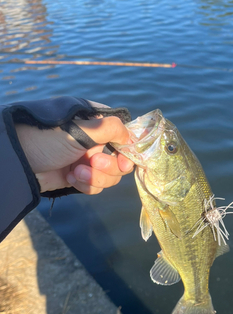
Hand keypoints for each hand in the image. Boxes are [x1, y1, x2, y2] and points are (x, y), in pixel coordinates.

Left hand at [16, 115, 133, 193]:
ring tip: (74, 172)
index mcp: (97, 127)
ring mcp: (88, 161)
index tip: (123, 161)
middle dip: (107, 167)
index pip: (124, 139)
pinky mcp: (80, 177)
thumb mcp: (80, 130)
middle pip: (120, 163)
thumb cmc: (47, 139)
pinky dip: (84, 185)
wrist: (21, 162)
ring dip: (94, 177)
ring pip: (109, 177)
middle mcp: (96, 143)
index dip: (127, 152)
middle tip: (91, 162)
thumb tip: (130, 134)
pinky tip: (69, 177)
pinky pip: (96, 187)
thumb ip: (110, 129)